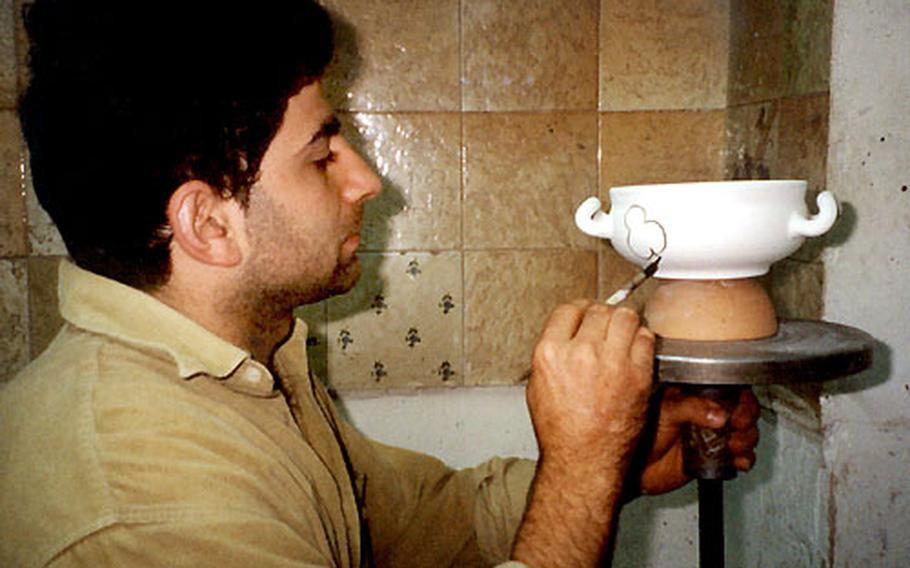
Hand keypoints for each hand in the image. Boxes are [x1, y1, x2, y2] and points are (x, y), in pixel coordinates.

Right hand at [512, 301, 654, 566]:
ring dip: (625, 322)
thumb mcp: (538, 387)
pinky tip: (636, 349)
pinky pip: (646, 339)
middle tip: (607, 327)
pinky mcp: (638, 374)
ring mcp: (611, 362)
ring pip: (625, 317)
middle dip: (603, 316)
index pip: (568, 310)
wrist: (584, 460)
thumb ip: (552, 356)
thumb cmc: (560, 431)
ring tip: (624, 334)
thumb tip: (567, 337)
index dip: (580, 310)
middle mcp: (580, 352)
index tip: (586, 315)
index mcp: (550, 353)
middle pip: (599, 310)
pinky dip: (642, 339)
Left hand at [633, 386, 760, 495]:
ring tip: (734, 446)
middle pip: (742, 409)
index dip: (740, 396)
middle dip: (747, 418)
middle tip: (738, 427)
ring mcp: (712, 434)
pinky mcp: (714, 456)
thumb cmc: (642, 435)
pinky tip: (739, 461)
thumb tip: (719, 414)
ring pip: (745, 432)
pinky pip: (739, 456)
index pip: (728, 387)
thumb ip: (690, 408)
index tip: (739, 407)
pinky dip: (745, 459)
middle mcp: (706, 412)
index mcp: (695, 394)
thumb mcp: (665, 412)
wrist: (637, 470)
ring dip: (747, 439)